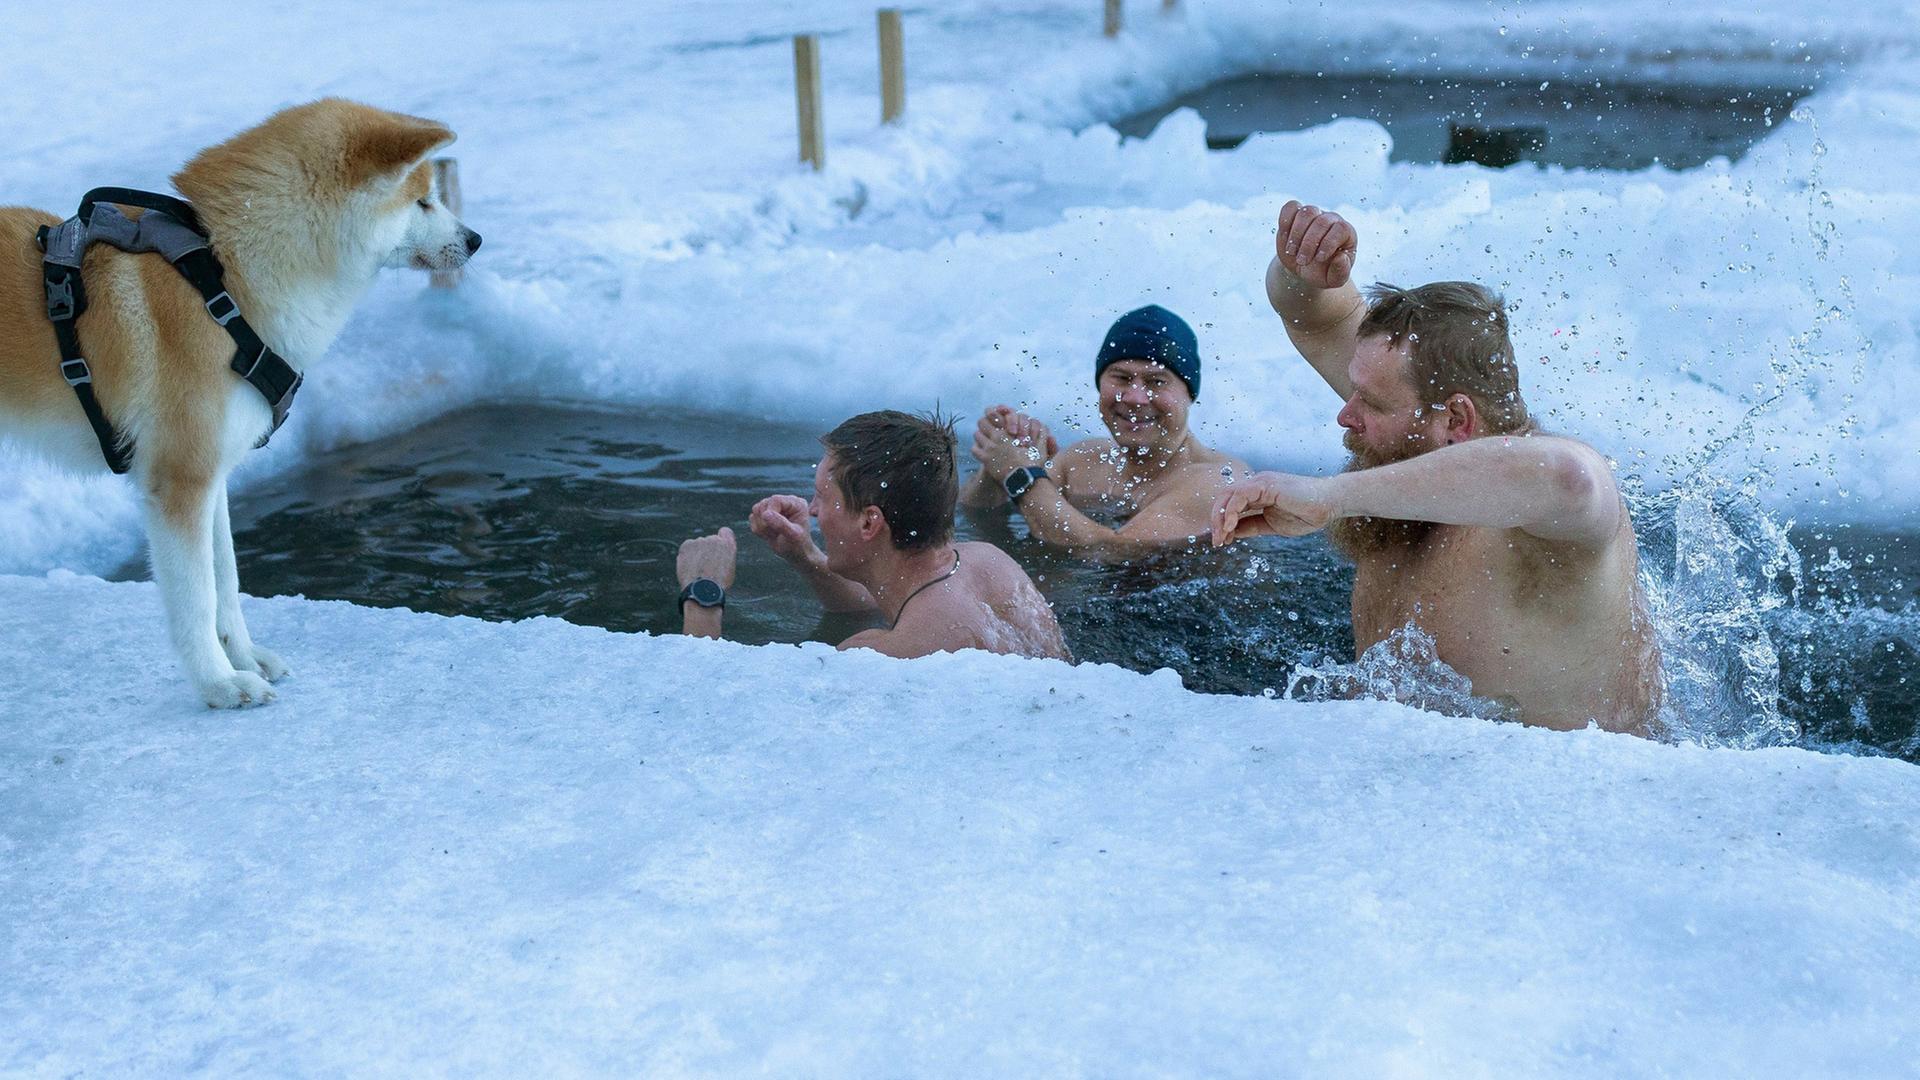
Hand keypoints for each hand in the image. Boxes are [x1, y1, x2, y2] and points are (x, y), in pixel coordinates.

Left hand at [677, 527, 737, 588]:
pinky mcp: (687, 544)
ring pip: (697, 545)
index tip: (717, 548)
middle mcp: (715, 540)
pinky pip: (687, 547)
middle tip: (705, 566)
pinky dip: (686, 555)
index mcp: (729, 545)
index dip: (721, 538)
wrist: (703, 590)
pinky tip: (689, 568)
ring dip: (696, 554)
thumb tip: (716, 553)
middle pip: (709, 540)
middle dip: (707, 550)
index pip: (725, 532)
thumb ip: (724, 556)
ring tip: (697, 571)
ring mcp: (700, 541)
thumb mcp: (729, 569)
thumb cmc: (717, 585)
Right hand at [749, 495, 819, 563]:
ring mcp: (774, 507)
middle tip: (776, 534)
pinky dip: (758, 529)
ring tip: (774, 534)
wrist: (795, 554)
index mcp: (796, 503)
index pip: (775, 500)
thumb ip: (781, 524)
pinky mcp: (765, 514)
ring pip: (756, 509)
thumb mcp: (793, 536)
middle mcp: (785, 501)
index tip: (774, 528)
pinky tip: (770, 534)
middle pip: (763, 504)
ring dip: (761, 526)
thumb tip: (765, 514)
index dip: (770, 513)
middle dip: (765, 523)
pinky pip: (752, 517)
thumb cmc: (798, 544)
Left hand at [972, 406, 1054, 481]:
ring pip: (977, 434)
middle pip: (982, 422)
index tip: (996, 420)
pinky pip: (974, 449)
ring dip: (981, 436)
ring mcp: (989, 449)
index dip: (993, 416)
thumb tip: (1041, 426)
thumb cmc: (1033, 463)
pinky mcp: (985, 460)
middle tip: (989, 428)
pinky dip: (977, 448)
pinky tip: (982, 451)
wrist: (1025, 479)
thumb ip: (1041, 433)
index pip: (993, 415)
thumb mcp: (1040, 446)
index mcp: (1008, 432)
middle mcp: (996, 438)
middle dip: (985, 424)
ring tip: (986, 440)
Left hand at [1210, 471, 1335, 545]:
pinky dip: (1232, 510)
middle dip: (1217, 521)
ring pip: (1228, 495)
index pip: (1230, 506)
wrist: (1329, 505)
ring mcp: (1260, 483)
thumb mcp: (1271, 526)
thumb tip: (1231, 534)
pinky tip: (1231, 526)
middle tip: (1217, 542)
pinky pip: (1240, 494)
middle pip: (1224, 499)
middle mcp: (1255, 486)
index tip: (1221, 542)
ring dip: (1221, 517)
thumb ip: (1251, 527)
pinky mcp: (1266, 484)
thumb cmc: (1306, 514)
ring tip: (1221, 536)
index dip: (1222, 523)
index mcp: (1256, 495)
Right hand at [1276, 200, 1356, 289]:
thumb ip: (1341, 271)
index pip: (1341, 228)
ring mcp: (1314, 215)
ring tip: (1292, 252)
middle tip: (1302, 261)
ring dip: (1296, 234)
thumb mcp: (1334, 279)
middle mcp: (1331, 220)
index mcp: (1345, 233)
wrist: (1304, 268)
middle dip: (1309, 243)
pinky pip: (1291, 207)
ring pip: (1307, 212)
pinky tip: (1285, 237)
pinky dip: (1286, 220)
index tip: (1319, 259)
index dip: (1329, 242)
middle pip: (1321, 221)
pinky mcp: (1296, 214)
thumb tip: (1341, 257)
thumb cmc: (1323, 273)